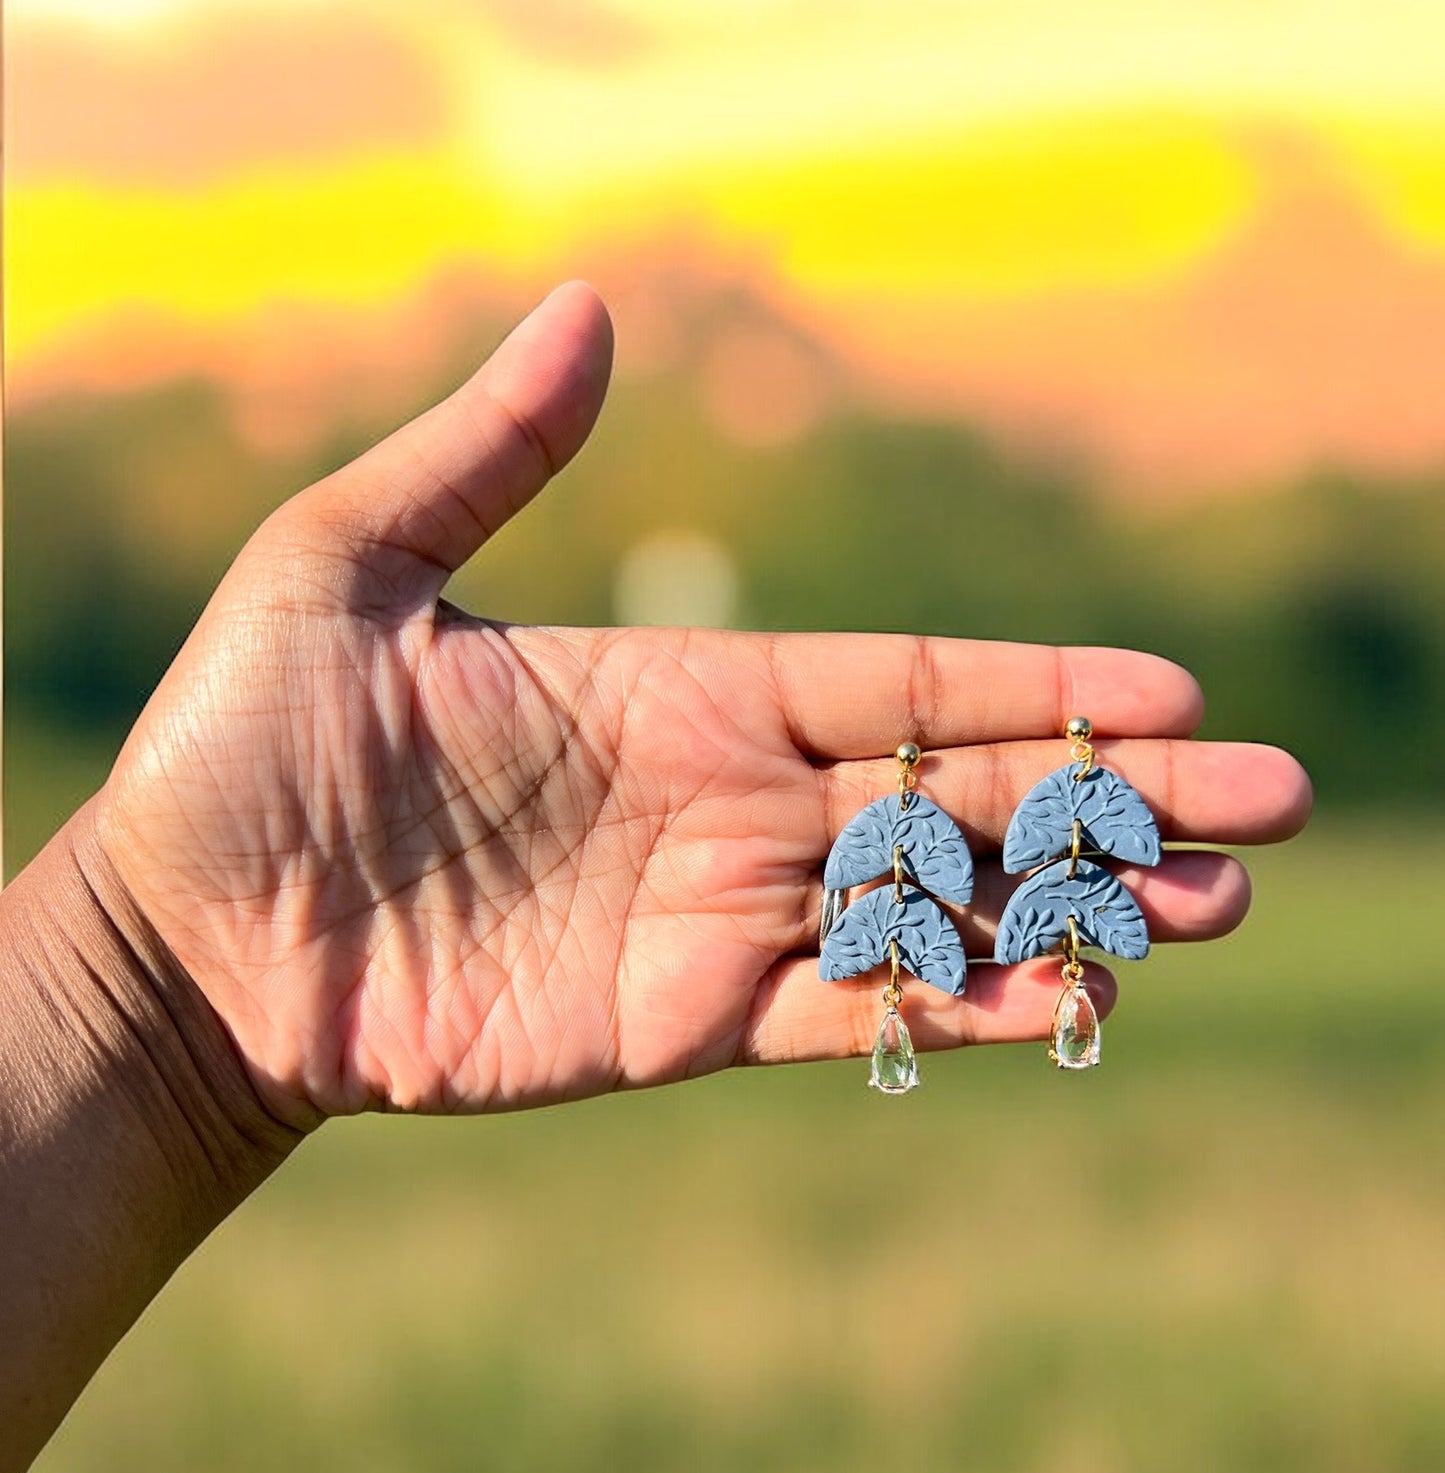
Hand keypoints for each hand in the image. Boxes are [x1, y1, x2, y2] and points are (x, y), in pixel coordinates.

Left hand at [94, 283, 1309, 1122]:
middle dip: (1112, 801)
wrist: (192, 942)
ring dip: (1074, 910)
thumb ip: (484, 455)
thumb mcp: (346, 568)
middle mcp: (726, 802)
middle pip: (960, 795)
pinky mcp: (681, 1025)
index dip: (1038, 687)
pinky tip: (1067, 1002)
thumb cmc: (243, 747)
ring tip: (1212, 910)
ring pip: (932, 911)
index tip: (1169, 695)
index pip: (903, 681)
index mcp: (679, 688)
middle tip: (1268, 811)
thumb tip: (590, 304)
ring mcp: (714, 919)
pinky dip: (958, 1012)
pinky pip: (849, 1015)